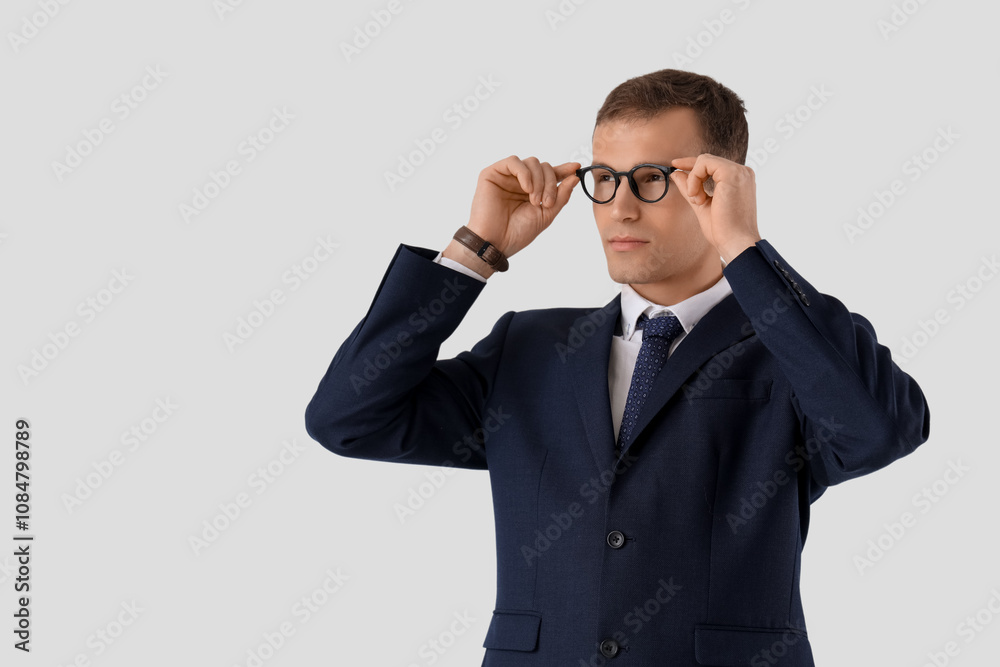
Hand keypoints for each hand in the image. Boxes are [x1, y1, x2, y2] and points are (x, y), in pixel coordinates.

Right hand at [466, 156, 580, 257]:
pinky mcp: (492, 174)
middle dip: (550, 183)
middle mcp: (520, 182)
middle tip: (546, 203)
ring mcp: (506, 177)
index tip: (576, 167)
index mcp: (533, 191)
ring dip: (538, 180)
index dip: (564, 169)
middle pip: (544, 166)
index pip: (550, 174)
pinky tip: (526, 189)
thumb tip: (574, 177)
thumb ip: (561, 196)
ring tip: (534, 200)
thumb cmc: (517, 233)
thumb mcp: (546, 215)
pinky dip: (524, 173)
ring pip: (531, 162)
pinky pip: (513, 161)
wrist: (496, 243)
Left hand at [669, 154, 760, 262]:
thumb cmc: (723, 230)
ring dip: (693, 180)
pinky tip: (698, 198)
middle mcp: (742, 172)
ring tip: (698, 201)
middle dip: (691, 176)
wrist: (736, 243)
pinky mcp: (732, 173)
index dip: (692, 164)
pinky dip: (694, 179)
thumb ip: (690, 188)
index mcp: (738, 180)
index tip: (675, 165)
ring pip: (704, 160)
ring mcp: (739, 171)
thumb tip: (675, 173)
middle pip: (707, 160)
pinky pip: (704, 163)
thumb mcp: (701, 205)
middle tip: (692, 198)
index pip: (712, 164)